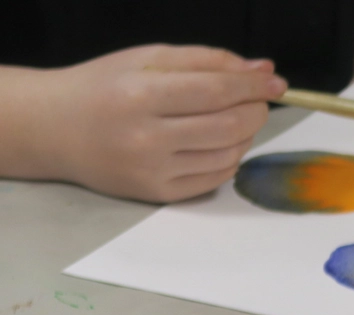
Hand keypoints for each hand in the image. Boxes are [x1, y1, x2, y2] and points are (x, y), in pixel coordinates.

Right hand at [35, 45, 285, 202]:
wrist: (54, 129)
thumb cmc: (104, 87)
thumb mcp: (148, 58)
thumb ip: (208, 60)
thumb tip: (263, 69)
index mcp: (141, 96)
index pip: (217, 91)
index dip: (255, 86)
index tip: (276, 82)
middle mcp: (146, 138)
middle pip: (230, 125)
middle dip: (256, 110)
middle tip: (255, 99)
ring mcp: (152, 171)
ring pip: (230, 154)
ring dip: (245, 134)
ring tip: (231, 117)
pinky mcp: (157, 194)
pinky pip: (216, 178)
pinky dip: (230, 158)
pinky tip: (217, 142)